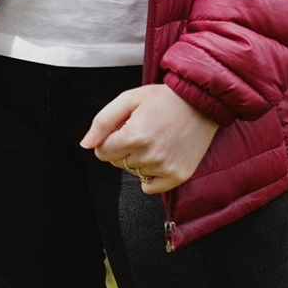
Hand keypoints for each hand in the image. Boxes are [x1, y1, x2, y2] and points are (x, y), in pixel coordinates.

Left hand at [80, 84, 219, 194]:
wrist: (201, 102)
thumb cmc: (164, 98)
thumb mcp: (129, 99)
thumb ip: (103, 121)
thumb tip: (86, 144)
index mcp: (134, 136)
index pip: (102, 152)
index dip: (108, 139)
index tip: (123, 128)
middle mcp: (149, 155)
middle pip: (117, 163)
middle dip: (123, 148)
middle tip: (142, 130)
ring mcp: (165, 168)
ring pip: (134, 173)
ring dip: (139, 159)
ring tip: (155, 139)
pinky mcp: (178, 176)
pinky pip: (150, 188)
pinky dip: (151, 175)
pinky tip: (160, 155)